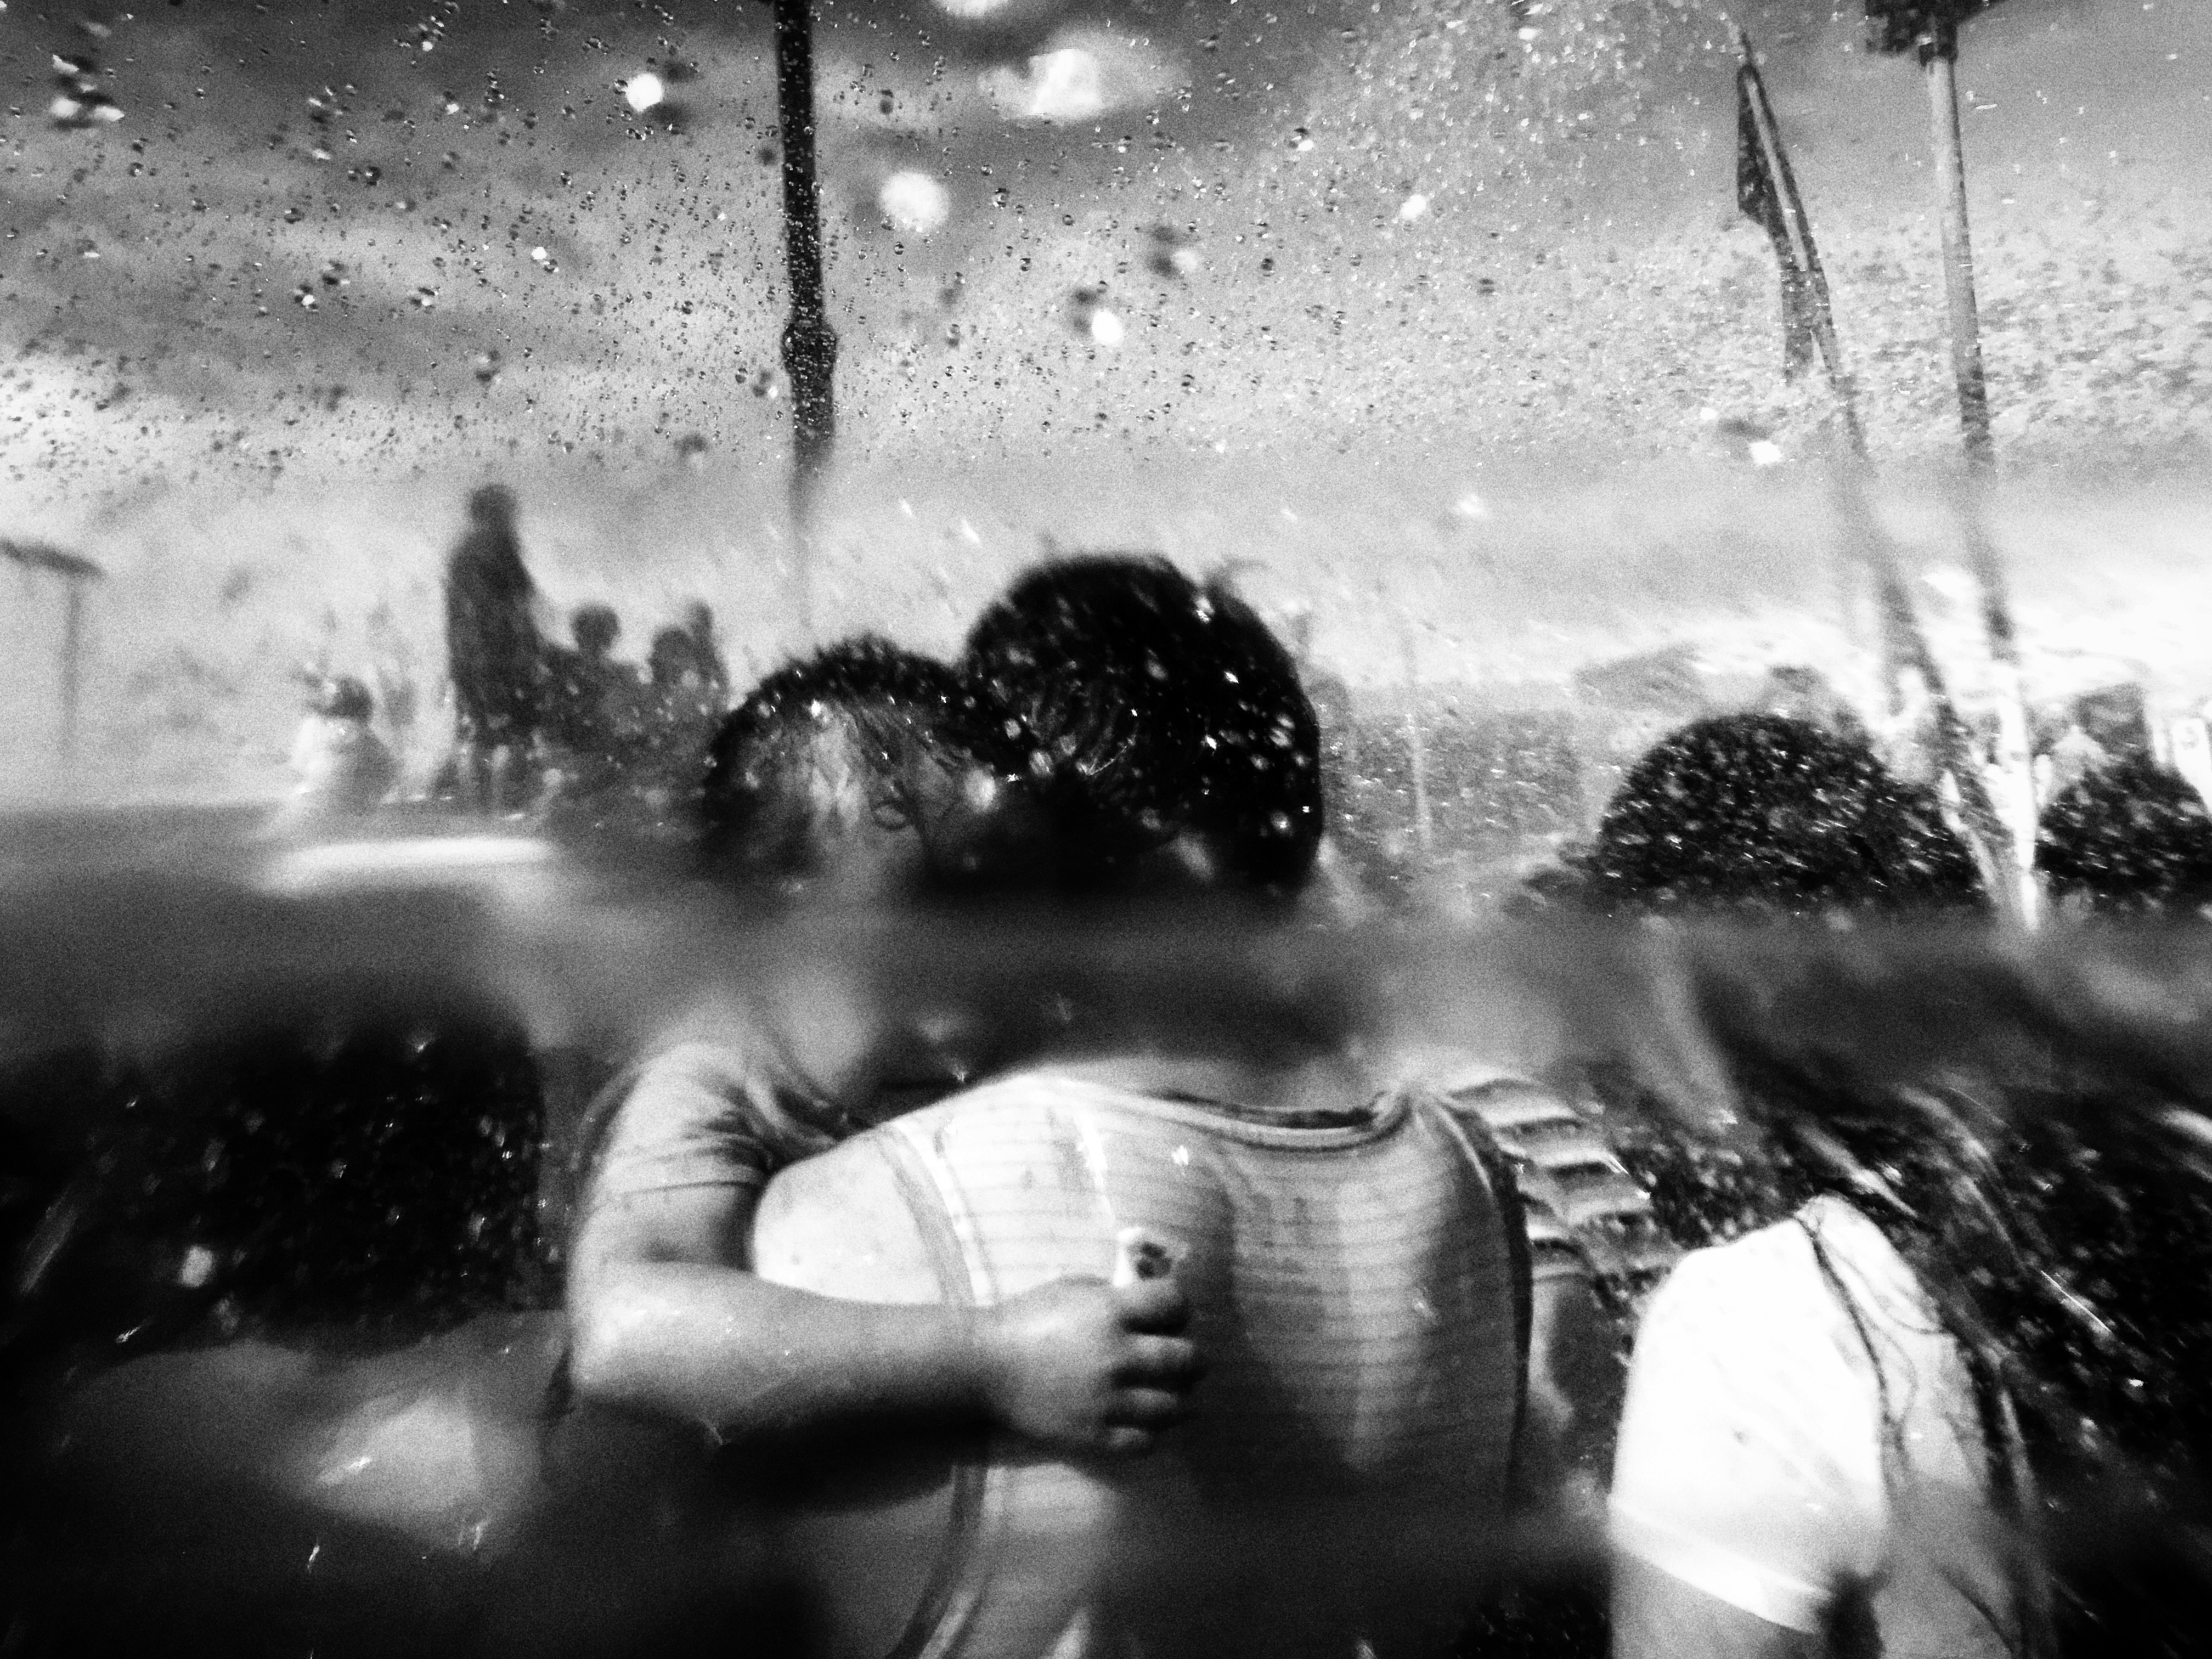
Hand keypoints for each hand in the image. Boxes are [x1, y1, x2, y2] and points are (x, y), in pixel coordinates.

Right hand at [975, 1274, 1201, 1455]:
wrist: (985, 1368)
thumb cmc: (1027, 1319)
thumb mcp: (1072, 1289)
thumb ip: (1114, 1294)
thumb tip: (1153, 1298)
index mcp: (1110, 1312)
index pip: (1174, 1303)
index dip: (1180, 1306)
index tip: (1174, 1314)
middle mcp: (1117, 1356)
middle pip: (1185, 1358)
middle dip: (1193, 1358)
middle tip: (1188, 1361)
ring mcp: (1107, 1400)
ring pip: (1173, 1407)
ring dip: (1181, 1399)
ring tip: (1175, 1395)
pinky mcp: (1095, 1435)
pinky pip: (1144, 1441)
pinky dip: (1154, 1432)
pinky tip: (1150, 1422)